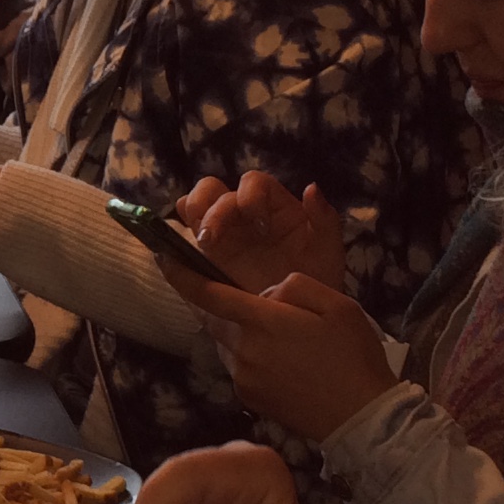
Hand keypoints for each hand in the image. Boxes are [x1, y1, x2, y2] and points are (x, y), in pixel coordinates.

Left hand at [165, 266, 400, 441]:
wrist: (361, 418)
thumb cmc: (353, 356)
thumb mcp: (336, 303)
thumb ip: (293, 287)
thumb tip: (267, 295)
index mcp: (262, 322)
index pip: (208, 294)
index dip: (180, 274)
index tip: (161, 256)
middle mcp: (243, 350)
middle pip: (216, 319)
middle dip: (222, 305)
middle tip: (251, 304)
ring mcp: (243, 377)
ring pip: (228, 342)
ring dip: (242, 332)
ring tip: (282, 338)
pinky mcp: (248, 398)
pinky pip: (238, 366)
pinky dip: (250, 355)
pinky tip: (283, 361)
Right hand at [178, 171, 346, 293]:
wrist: (301, 320)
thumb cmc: (318, 281)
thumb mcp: (328, 251)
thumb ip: (325, 219)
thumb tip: (310, 188)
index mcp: (272, 205)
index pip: (253, 183)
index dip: (250, 196)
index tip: (259, 224)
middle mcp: (242, 214)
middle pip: (214, 190)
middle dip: (212, 209)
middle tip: (214, 238)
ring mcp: (221, 234)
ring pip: (193, 207)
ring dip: (192, 216)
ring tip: (202, 243)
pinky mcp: (205, 257)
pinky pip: (182, 240)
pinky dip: (175, 239)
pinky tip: (179, 251)